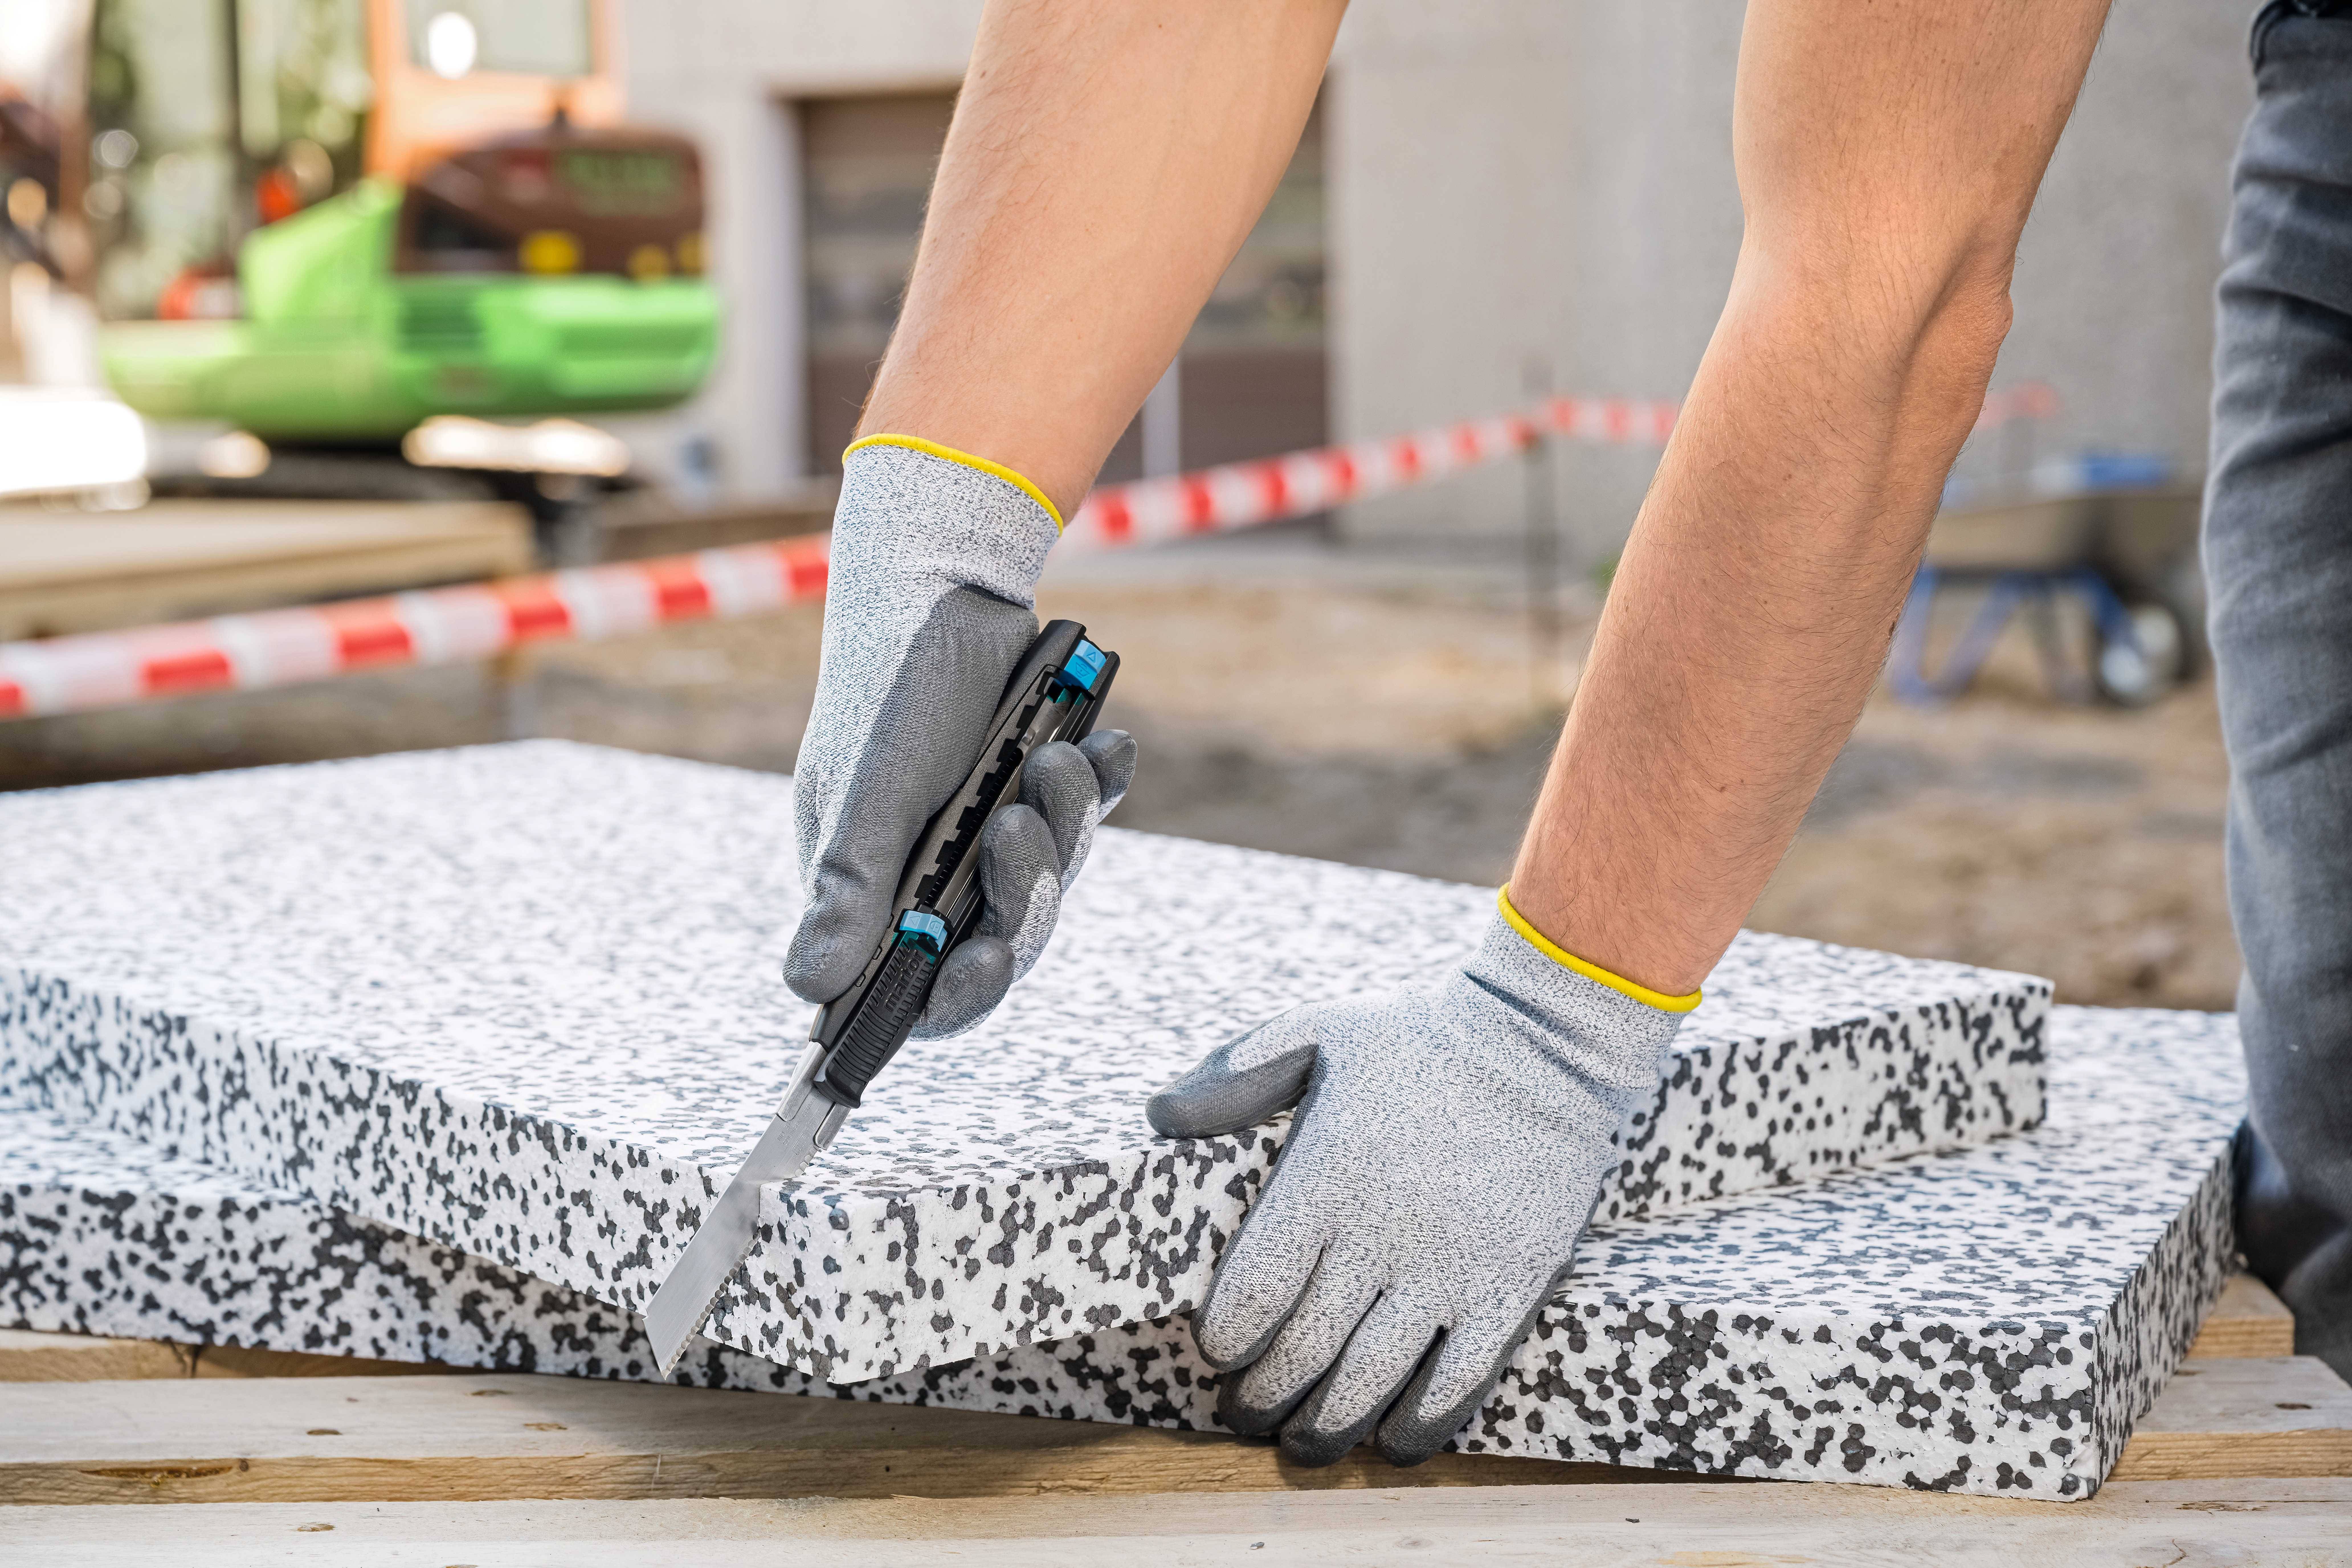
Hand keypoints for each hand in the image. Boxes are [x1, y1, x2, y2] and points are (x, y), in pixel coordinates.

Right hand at [787, 437, 1136, 1037]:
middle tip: (1015, 823)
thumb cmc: (890, 687)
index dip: (955, 996)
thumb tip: (808, 987)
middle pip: (1001, 941)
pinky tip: (1105, 746)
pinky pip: (1087, 817)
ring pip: (1051, 879)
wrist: (943, 586)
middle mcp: (932, 872)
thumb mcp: (868, 790)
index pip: (916, 987)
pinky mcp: (1037, 788)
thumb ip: (847, 888)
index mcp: (873, 887)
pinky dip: (1101, 786)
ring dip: (1062, 827)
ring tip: (1053, 760)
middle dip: (1023, 889)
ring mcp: (988, 831)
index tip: (985, 963)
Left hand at [1145, 894, 1687, 1465]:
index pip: (1253, 1293)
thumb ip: (1233, 1075)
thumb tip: (1158, 1115)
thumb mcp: (1314, 1032)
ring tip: (1300, 1444)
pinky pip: (1458, 1382)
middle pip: (1303, 1351)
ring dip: (1327, 1427)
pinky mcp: (1510, 1287)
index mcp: (1326, 1178)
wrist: (1543, 1041)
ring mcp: (1450, 1269)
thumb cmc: (1415, 1039)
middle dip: (1263, 1397)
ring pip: (1372, 1382)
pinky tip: (1390, 1442)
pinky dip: (1418, 1425)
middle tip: (1244, 1415)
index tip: (1217, 1353)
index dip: (1225, 1340)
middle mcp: (1382, 1235)